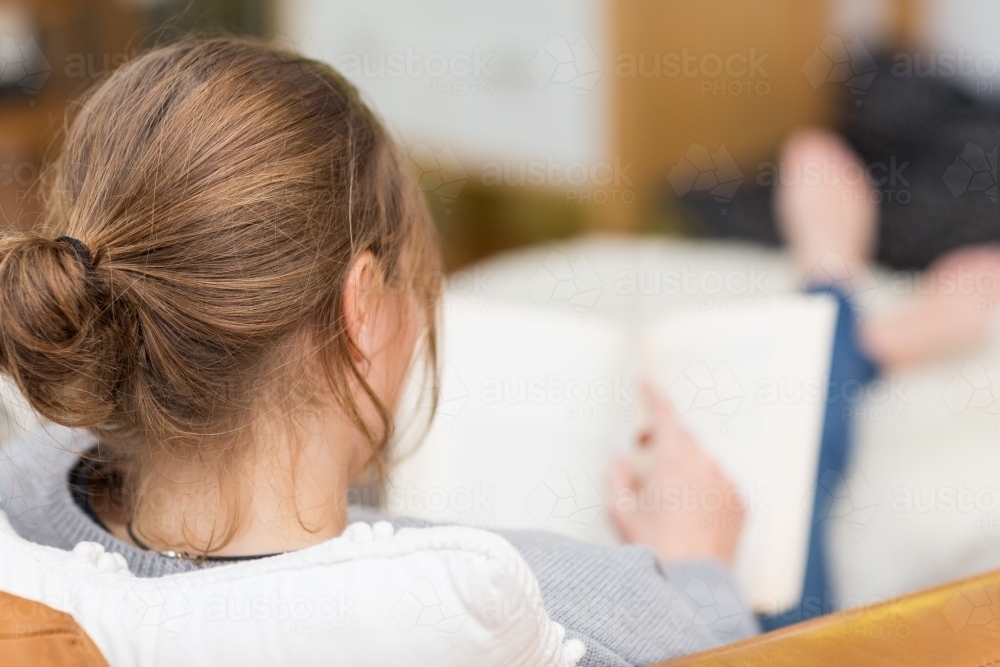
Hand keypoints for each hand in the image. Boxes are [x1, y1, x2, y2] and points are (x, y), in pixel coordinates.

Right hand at [608, 384, 744, 564]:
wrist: (691, 583)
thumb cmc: (654, 546)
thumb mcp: (620, 510)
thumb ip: (617, 477)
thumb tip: (622, 463)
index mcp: (675, 458)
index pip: (665, 415)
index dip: (653, 398)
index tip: (646, 387)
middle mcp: (705, 465)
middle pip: (683, 439)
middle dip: (662, 441)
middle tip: (643, 451)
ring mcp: (726, 485)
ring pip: (701, 464)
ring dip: (683, 470)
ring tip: (664, 498)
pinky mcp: (740, 505)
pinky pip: (719, 487)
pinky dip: (704, 491)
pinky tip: (688, 515)